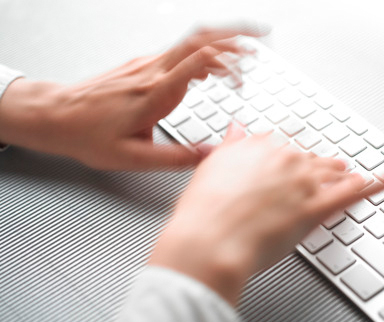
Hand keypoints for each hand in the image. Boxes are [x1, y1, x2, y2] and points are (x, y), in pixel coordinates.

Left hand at [0, 26, 264, 169]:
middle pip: (200, 38)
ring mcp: (146, 64)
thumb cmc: (88, 135)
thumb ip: (175, 159)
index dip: (228, 60)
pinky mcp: (141, 65)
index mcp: (154, 93)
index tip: (246, 71)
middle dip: (235, 34)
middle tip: (261, 37)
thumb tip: (211, 157)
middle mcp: (152, 71)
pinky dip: (203, 52)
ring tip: (244, 53)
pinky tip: (211, 67)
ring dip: (222, 41)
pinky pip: (179, 51)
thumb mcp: (132, 158)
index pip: (198, 60)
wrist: (56, 115)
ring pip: (190, 40)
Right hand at [148, 124, 383, 304]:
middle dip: (317, 169)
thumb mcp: (212, 167)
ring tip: (346, 178)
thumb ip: (230, 144)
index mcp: (259, 145)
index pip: (286, 144)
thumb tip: (236, 126)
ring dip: (340, 176)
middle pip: (314, 158)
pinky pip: (360, 190)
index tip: (293, 162)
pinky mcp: (318, 206)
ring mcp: (305, 181)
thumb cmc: (205, 210)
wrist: (209, 239)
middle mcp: (286, 158)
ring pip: (334, 172)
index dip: (290, 158)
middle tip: (317, 179)